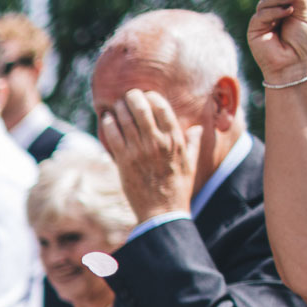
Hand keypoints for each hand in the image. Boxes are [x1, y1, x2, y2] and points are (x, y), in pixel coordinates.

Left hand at [100, 90, 199, 222]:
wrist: (162, 211)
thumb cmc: (178, 187)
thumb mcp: (191, 163)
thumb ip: (193, 143)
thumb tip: (198, 129)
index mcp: (175, 139)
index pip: (162, 107)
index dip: (152, 97)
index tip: (147, 95)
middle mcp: (157, 141)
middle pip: (141, 108)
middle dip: (133, 97)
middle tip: (129, 95)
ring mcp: (139, 150)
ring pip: (125, 119)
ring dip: (119, 107)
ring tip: (117, 105)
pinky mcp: (124, 160)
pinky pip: (113, 135)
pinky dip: (109, 123)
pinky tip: (108, 118)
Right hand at [247, 0, 306, 85]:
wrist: (297, 66)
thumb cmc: (304, 44)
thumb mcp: (304, 14)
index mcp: (287, 10)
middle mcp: (273, 15)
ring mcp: (263, 22)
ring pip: (266, 1)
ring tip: (293, 1)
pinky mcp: (254, 31)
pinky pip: (260, 14)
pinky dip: (274, 11)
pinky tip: (287, 12)